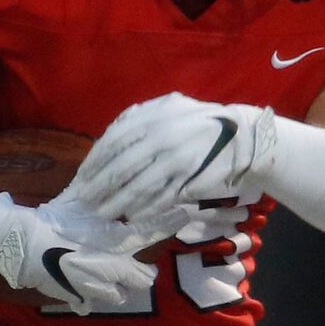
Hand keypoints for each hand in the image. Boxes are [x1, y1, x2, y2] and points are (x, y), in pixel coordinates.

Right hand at [0, 188, 156, 312]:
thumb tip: (117, 177)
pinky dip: (88, 296)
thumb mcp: (78, 202)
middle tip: (135, 261)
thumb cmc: (51, 220)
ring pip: (119, 295)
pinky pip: (89, 303)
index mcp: (113, 243)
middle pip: (143, 278)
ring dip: (117, 286)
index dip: (169, 222)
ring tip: (108, 275)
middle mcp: (110, 269)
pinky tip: (81, 284)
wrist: (20, 244)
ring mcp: (93, 288)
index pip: (150, 232)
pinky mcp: (75, 298)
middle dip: (141, 271)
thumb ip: (101, 196)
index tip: (182, 213)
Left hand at [70, 93, 276, 221]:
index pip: (113, 142)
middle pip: (122, 167)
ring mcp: (177, 159)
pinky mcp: (190, 178)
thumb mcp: (168, 109)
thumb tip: (105, 144)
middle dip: (100, 187)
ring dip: (118, 202)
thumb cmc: (197, 123)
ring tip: (103, 213)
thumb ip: (137, 120)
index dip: (95, 162)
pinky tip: (132, 216)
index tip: (82, 178)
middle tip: (85, 201)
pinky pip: (161, 198)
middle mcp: (163, 136)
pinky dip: (145, 209)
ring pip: (139, 186)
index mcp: (154, 116)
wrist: (242, 136)